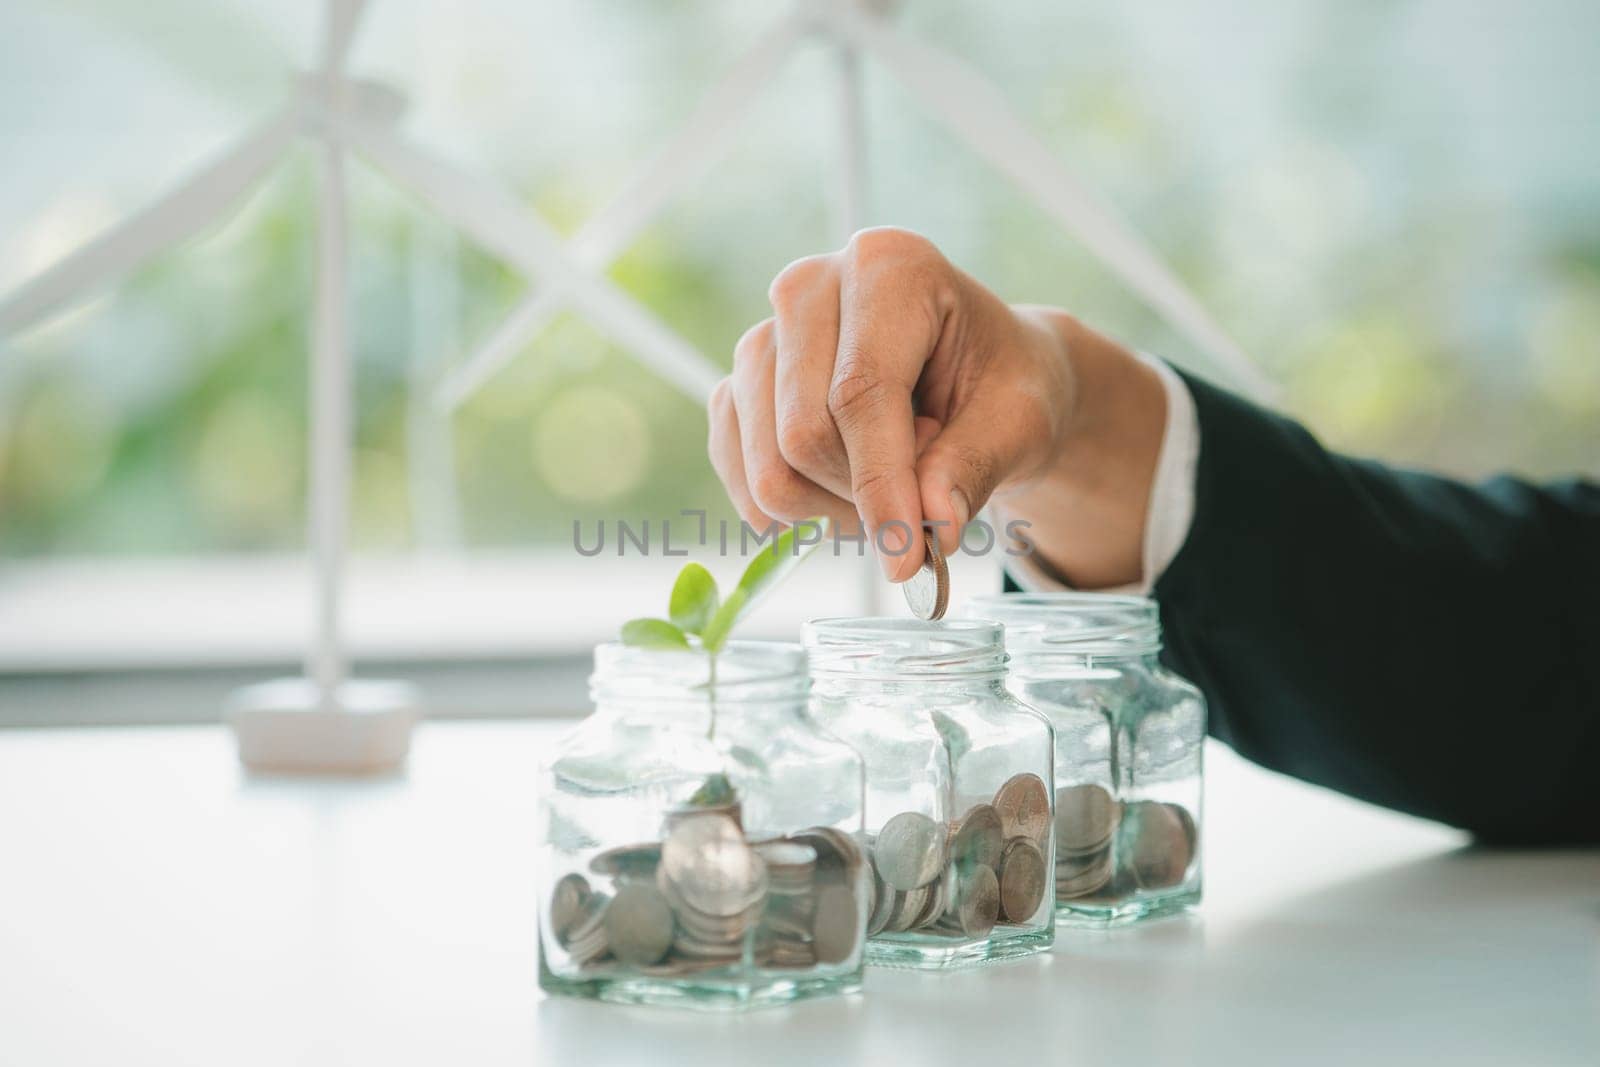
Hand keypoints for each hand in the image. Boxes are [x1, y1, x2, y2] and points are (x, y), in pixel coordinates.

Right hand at [707, 227, 1165, 586]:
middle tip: (926, 492)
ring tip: (892, 479)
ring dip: (832, 505)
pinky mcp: (740, 381)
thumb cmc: (1004, 386)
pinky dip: (793, 506)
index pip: (860, 392)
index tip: (905, 558)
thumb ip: (975, 468)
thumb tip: (931, 527)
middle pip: (802, 433)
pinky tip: (845, 491)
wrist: (981, 375)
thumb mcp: (1019, 423)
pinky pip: (737, 467)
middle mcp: (810, 285)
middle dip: (863, 495)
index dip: (879, 484)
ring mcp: (764, 332)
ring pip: (767, 463)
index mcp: (888, 266)